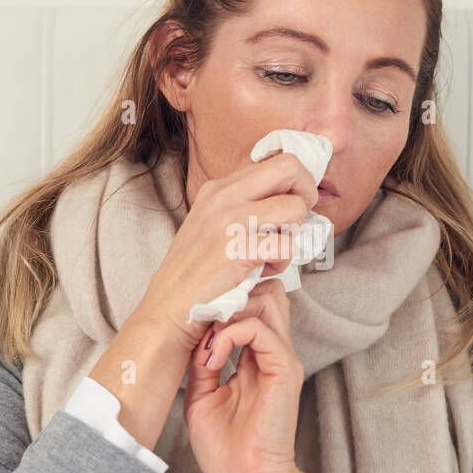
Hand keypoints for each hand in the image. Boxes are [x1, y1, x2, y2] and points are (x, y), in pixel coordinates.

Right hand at [137, 151, 319, 355]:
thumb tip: (290, 201)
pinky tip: (263, 272)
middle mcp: (223, 196)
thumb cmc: (195, 275)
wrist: (167, 310)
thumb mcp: (212, 226)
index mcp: (218, 188)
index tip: (291, 208)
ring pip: (296, 206)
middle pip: (290, 166)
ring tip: (273, 254)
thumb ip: (244, 208)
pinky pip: (287, 245)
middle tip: (295, 223)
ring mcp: (229, 220)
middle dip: (306, 194)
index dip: (294, 184)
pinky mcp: (238, 248)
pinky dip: (283, 262)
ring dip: (294, 234)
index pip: (275, 162)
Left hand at [182, 279, 303, 472]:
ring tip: (207, 339)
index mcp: (255, 360)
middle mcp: (272, 354)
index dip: (222, 305)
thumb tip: (196, 337)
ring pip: (267, 302)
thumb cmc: (225, 449)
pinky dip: (232, 334)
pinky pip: (261, 330)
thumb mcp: (201, 397)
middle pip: (265, 295)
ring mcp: (281, 359)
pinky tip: (214, 356)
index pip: (250, 308)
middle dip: (229, 298)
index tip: (193, 323)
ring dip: (230, 312)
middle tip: (201, 321)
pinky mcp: (285, 369)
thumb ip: (203, 364)